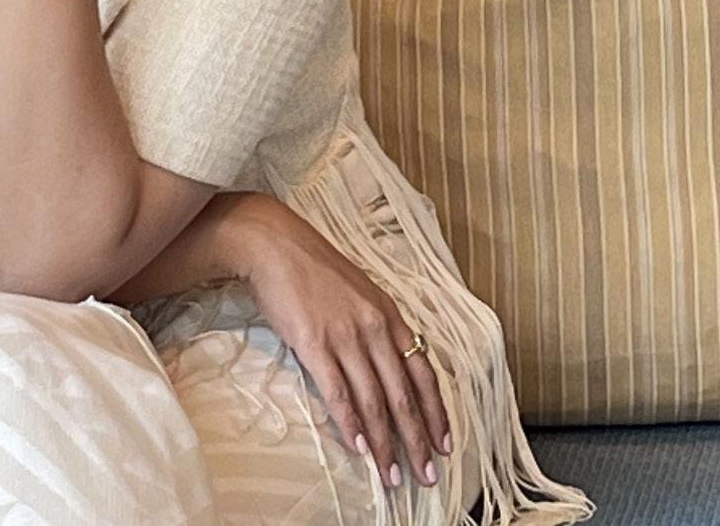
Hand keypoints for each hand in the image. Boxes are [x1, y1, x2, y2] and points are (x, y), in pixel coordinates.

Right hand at [235, 196, 451, 490]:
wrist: (275, 244)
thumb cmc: (314, 267)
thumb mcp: (360, 291)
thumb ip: (376, 324)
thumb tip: (387, 363)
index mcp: (389, 314)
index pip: (423, 372)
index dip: (435, 411)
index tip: (444, 443)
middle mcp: (374, 327)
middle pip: (403, 394)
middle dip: (417, 440)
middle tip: (427, 474)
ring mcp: (345, 336)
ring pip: (374, 401)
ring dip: (385, 444)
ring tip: (391, 475)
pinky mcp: (314, 344)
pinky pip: (338, 393)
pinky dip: (351, 425)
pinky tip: (359, 449)